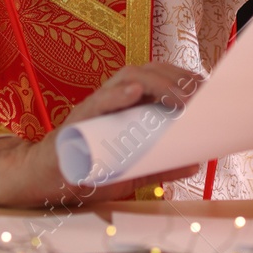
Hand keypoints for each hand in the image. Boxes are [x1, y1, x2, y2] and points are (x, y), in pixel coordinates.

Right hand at [0, 62, 202, 207]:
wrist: (46, 179)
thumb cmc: (88, 171)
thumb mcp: (132, 170)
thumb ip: (161, 164)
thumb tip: (196, 161)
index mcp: (124, 104)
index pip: (156, 78)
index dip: (181, 77)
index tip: (206, 86)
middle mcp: (110, 98)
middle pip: (146, 73)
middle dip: (175, 78)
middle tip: (200, 92)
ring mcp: (94, 106)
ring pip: (125, 80)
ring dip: (155, 83)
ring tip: (178, 96)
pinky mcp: (77, 121)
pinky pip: (97, 102)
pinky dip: (115, 95)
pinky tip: (133, 92)